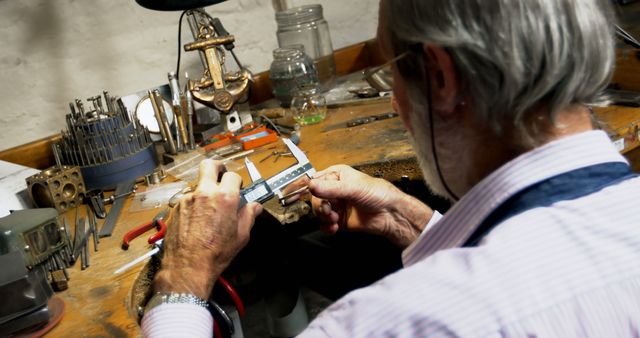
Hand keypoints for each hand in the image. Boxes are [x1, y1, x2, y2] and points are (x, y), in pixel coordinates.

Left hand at [153, 159, 262, 299]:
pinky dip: (194, 205)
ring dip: (204, 191)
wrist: (187, 266)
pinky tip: (197, 220)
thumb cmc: (215, 253)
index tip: (237, 187)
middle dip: (217, 166)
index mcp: (224, 198)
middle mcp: (205, 193)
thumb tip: (255, 207)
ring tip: (208, 209)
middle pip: (209, 165)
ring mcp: (188, 199)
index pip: (232, 175)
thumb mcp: (241, 236)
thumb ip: (249, 216)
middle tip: (221, 173)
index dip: (237, 181)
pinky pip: (187, 199)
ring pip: (198, 185)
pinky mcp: (176, 207)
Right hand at [307, 164, 432, 247]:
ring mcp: (336, 205)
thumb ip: (332, 188)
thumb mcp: (354, 188)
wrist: (390, 215)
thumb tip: (312, 185)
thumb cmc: (378, 194)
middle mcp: (333, 189)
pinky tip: (334, 228)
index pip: (314, 180)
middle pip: (313, 198)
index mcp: (335, 175)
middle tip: (329, 211)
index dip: (305, 188)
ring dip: (323, 217)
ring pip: (318, 212)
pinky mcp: (338, 219)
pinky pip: (324, 224)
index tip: (296, 194)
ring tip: (334, 220)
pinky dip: (326, 227)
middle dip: (320, 207)